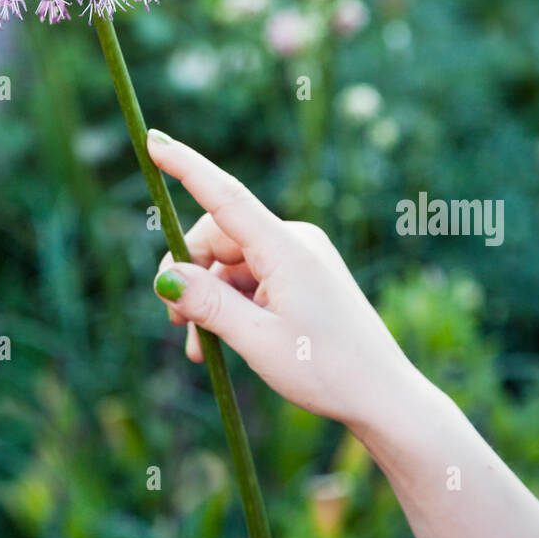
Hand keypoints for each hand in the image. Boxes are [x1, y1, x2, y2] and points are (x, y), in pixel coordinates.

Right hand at [148, 128, 414, 430]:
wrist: (384, 396)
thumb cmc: (326, 370)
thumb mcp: (258, 341)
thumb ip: (208, 305)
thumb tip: (165, 277)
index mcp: (286, 249)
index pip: (225, 197)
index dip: (186, 167)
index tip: (154, 140)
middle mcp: (294, 242)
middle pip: (219, 237)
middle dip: (190, 273)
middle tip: (174, 323)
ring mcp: (301, 258)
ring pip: (231, 263)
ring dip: (208, 299)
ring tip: (197, 349)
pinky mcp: (304, 277)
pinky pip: (252, 279)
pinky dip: (230, 305)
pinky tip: (217, 344)